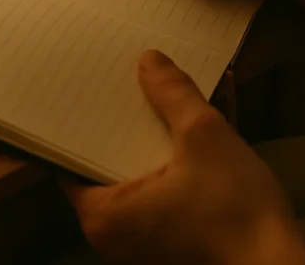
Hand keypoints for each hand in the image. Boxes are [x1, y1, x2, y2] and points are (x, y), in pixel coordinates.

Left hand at [64, 51, 304, 264]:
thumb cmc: (235, 209)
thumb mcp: (205, 137)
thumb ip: (173, 95)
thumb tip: (148, 60)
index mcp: (102, 215)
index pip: (70, 158)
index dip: (82, 119)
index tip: (90, 85)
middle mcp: (111, 235)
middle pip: (102, 164)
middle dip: (118, 124)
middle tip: (124, 81)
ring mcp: (139, 243)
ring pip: (131, 178)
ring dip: (145, 142)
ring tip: (154, 100)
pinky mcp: (167, 244)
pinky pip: (152, 194)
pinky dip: (163, 166)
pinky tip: (181, 134)